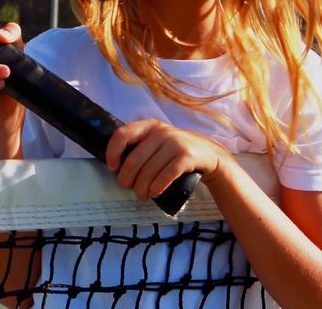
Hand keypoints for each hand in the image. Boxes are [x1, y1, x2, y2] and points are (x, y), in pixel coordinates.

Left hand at [104, 119, 231, 200]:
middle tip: (128, 187)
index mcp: (149, 126)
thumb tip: (116, 166)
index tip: (113, 167)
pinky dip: (157, 187)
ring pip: (149, 171)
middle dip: (127, 178)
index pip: (122, 135)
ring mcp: (175, 143)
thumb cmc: (174, 150)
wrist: (208, 153)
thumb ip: (139, 146)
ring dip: (142, 188)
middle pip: (134, 160)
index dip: (112, 152)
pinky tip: (154, 193)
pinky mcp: (187, 157)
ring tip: (142, 195)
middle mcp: (161, 132)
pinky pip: (166, 175)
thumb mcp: (157, 140)